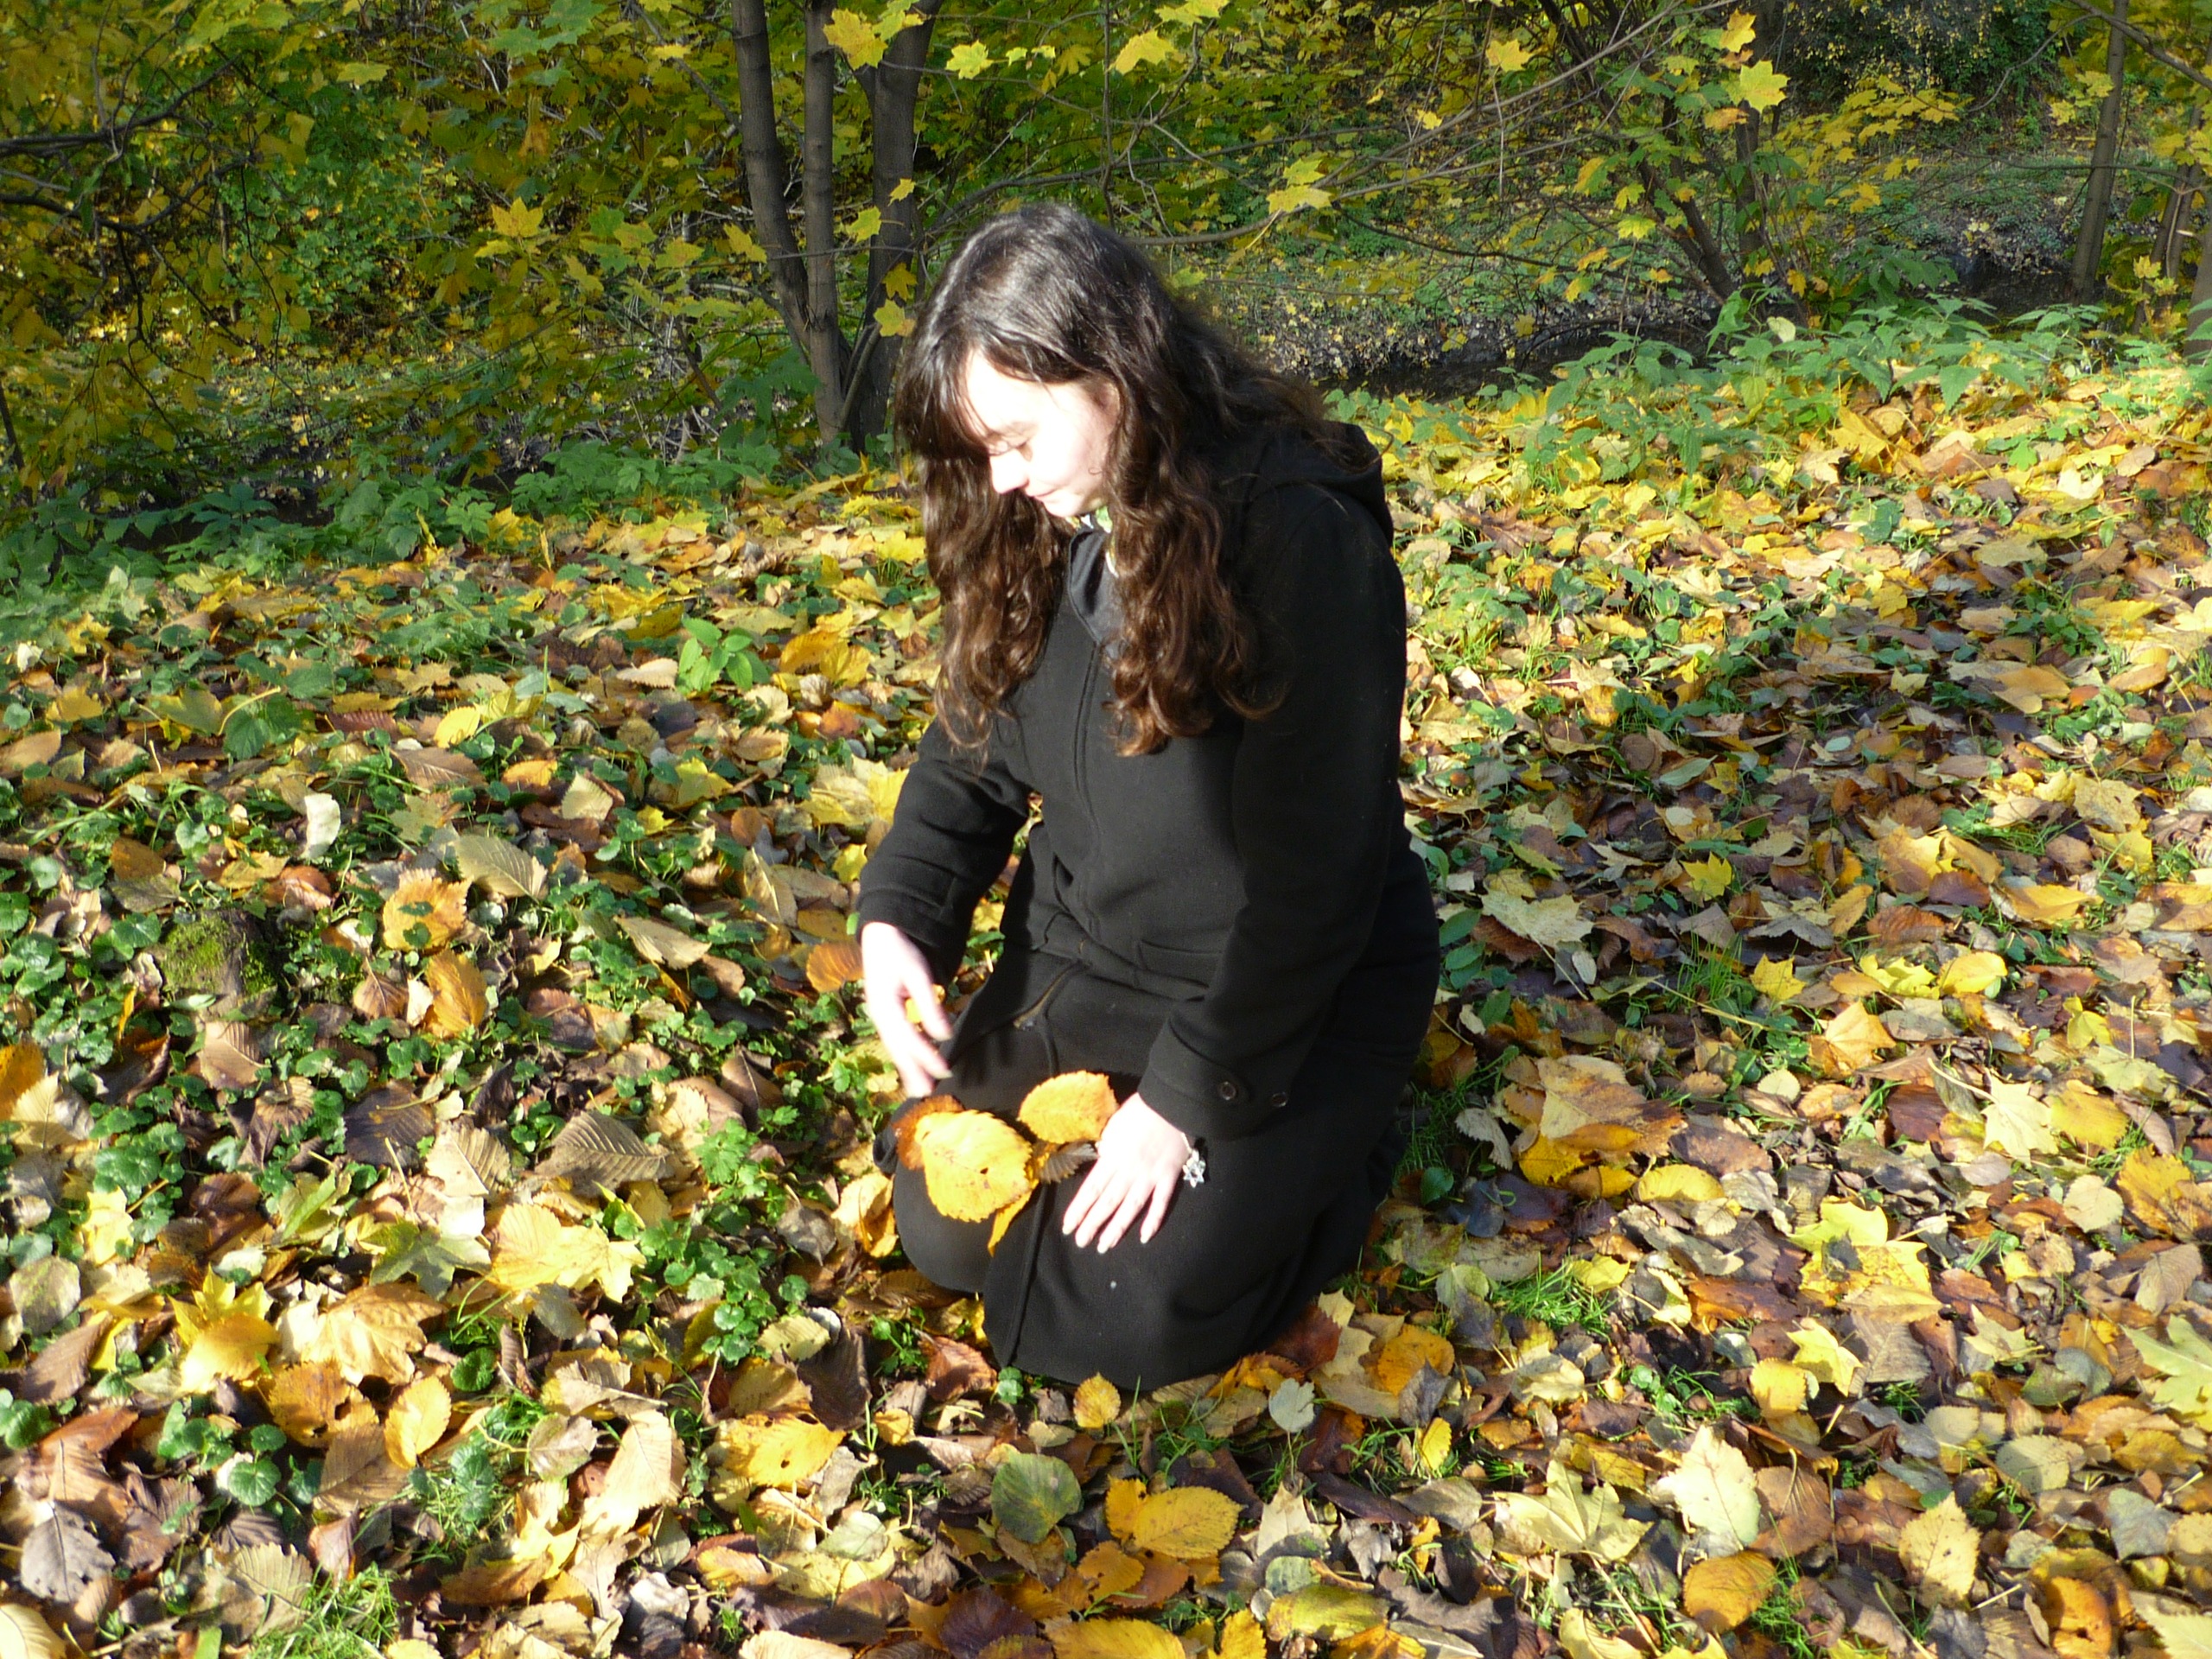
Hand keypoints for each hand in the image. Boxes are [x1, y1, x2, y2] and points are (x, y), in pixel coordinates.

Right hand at [860, 922, 951, 1097]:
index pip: (909, 1038)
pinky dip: (904, 1056)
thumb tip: (944, 1035)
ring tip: (920, 1089)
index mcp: (885, 1007)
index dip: (926, 1057)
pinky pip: (895, 1041)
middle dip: (912, 1072)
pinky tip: (913, 1067)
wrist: (881, 937)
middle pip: (897, 1049)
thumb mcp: (918, 974)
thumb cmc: (900, 953)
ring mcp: (879, 1017)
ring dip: (908, 1068)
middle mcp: (879, 1017)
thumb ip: (930, 1005)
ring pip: (894, 1048)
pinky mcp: (884, 1016)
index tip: (944, 1071)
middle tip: (927, 1094)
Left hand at [1062, 1092, 1190, 1252]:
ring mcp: (1150, 1176)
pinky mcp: (1169, 1177)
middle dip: (1092, 1224)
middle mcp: (1128, 1171)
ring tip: (1104, 1245)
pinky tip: (1144, 1237)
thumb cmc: (1140, 1110)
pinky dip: (1153, 1220)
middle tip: (1080, 1242)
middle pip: (1107, 1202)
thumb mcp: (1113, 1125)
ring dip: (1117, 1228)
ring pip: (1130, 1207)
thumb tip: (1100, 1160)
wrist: (1171, 1102)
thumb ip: (1106, 1147)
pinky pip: (1161, 1202)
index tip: (1068, 1226)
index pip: (1091, 1189)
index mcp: (1111, 1156)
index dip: (1079, 1209)